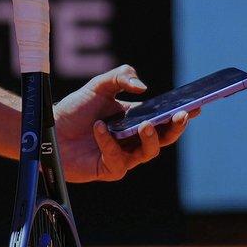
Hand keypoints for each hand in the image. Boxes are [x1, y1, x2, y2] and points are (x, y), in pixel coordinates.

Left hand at [53, 65, 196, 182]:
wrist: (49, 129)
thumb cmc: (74, 109)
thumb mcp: (98, 85)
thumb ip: (121, 76)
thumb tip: (144, 88)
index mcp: (135, 119)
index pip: (164, 117)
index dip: (182, 112)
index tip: (197, 105)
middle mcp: (133, 139)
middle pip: (164, 137)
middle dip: (176, 127)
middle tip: (181, 116)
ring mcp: (124, 155)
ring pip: (149, 152)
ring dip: (150, 138)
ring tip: (145, 125)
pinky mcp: (110, 169)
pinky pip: (118, 158)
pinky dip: (109, 142)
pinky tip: (99, 128)